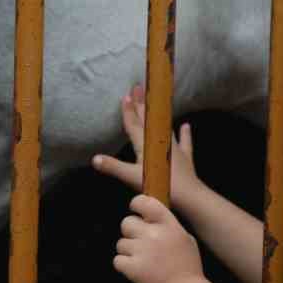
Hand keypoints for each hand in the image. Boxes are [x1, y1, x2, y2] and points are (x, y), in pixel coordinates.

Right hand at [91, 84, 200, 206]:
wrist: (187, 195)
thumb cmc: (158, 184)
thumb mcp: (131, 177)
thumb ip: (113, 167)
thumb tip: (95, 159)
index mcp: (145, 144)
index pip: (134, 124)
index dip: (129, 110)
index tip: (126, 95)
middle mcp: (159, 141)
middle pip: (148, 120)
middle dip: (141, 104)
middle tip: (138, 87)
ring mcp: (173, 148)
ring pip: (164, 126)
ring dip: (158, 114)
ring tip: (156, 103)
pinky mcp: (185, 157)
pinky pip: (185, 142)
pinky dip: (185, 134)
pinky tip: (186, 126)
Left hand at [113, 194, 203, 282]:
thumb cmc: (188, 271)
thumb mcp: (186, 241)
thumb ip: (170, 228)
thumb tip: (151, 218)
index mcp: (170, 226)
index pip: (146, 203)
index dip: (136, 204)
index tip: (134, 210)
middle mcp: (155, 235)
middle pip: (127, 222)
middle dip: (130, 233)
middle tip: (139, 245)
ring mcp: (143, 251)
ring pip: (120, 244)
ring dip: (127, 252)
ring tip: (142, 263)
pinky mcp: (133, 268)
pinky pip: (117, 260)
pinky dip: (124, 267)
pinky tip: (136, 272)